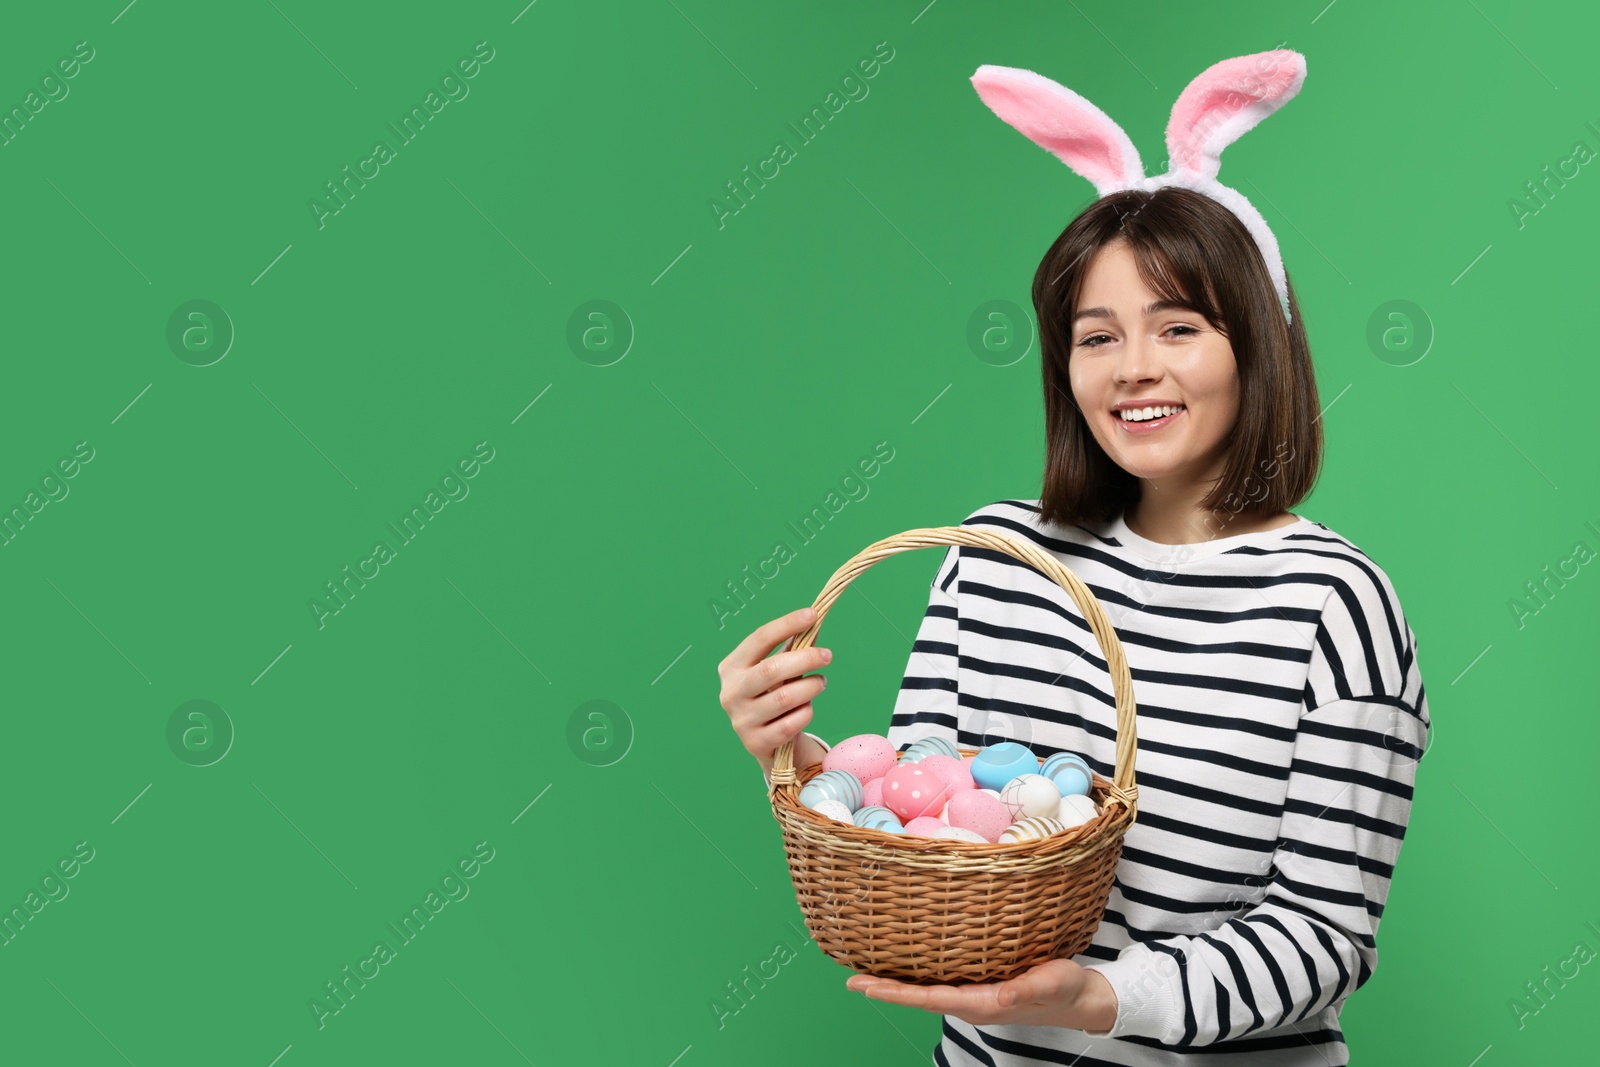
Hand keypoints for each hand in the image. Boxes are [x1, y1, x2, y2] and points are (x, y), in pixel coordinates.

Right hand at [718, 607, 830, 765]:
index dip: (787, 624)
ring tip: (820, 682)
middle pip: (771, 669)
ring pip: (784, 698)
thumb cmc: (772, 694)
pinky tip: (807, 708)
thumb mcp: (776, 670)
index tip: (812, 615)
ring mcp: (740, 719)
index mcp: (731, 667)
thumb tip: (813, 620)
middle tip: (827, 655)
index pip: (760, 638)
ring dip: (810, 687)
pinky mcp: (755, 742)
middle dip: (805, 658)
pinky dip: (806, 713)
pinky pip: (790, 724)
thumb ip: (791, 648)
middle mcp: (731, 692)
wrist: (766, 741)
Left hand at [845, 958, 1116, 1032]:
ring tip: (868, 974)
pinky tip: (907, 967)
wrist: (1081, 999)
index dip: (898, 992)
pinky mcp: (981, 988)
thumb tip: (1003, 996)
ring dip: (898, 983)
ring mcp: (975, 997)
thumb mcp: (1051, 984)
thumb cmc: (1066, 990)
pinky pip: (940, 983)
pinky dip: (918, 977)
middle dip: (886, 988)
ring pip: (927, 991)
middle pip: (920, 997)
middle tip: (851, 980)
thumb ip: (1028, 990)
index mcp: (982, 1003)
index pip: (930, 998)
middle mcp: (972, 1002)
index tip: (868, 986)